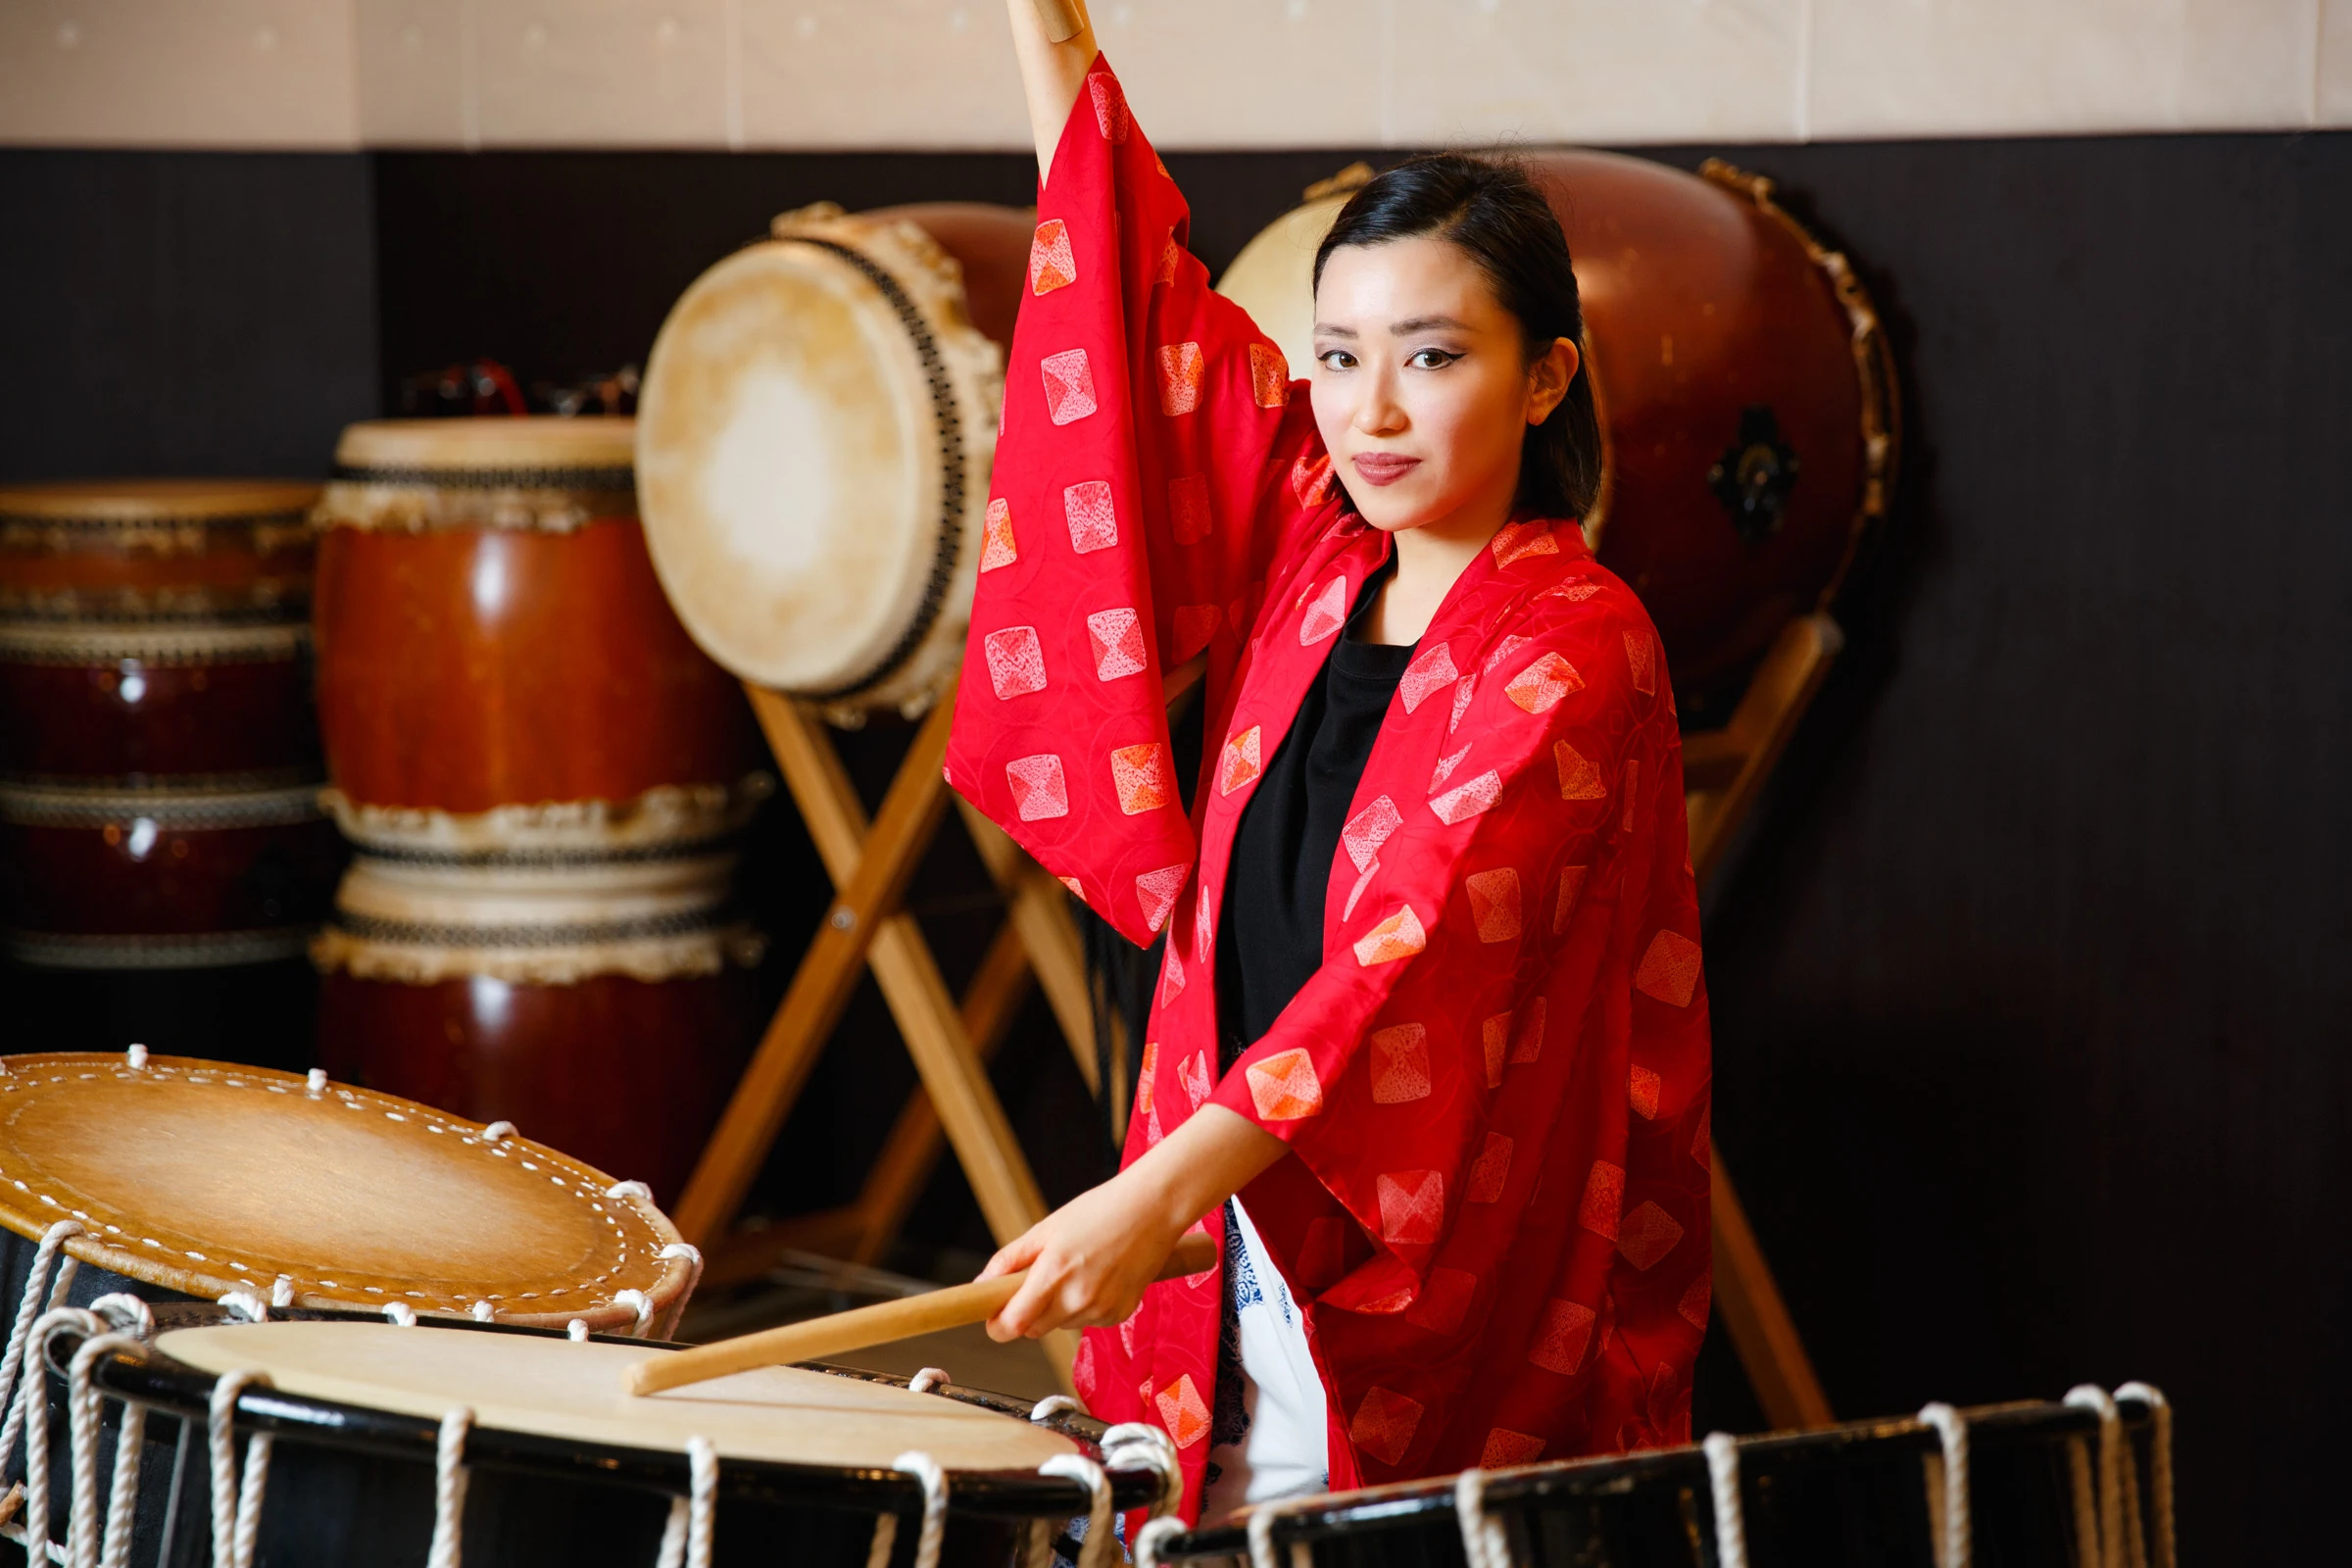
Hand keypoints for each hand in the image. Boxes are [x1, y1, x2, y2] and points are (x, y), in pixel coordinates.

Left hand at [977, 1104, 1287, 1341]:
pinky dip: (1085, 1307)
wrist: (1153, 1209)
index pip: (1013, 1325)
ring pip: (1061, 1326)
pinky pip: (1088, 1321)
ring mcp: (1101, 1310)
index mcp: (1054, 1273)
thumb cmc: (1100, 1211)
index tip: (993, 1317)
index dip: (998, 1325)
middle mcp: (1078, 1298)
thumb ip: (1010, 1259)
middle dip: (1027, 1314)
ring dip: (1058, 1309)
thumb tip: (982, 1283)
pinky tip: (1098, 1277)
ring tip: (1077, 1270)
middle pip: (1033, 1331)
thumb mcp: (1047, 1228)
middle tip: (1037, 1283)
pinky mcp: (1120, 1315)